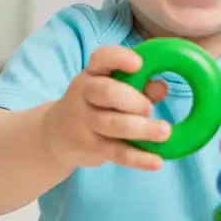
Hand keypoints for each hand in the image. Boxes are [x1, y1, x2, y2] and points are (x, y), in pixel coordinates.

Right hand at [42, 45, 168, 170]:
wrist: (56, 135)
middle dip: (133, 100)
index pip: (101, 59)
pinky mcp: (90, 147)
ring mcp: (85, 122)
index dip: (119, 59)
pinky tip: (156, 161)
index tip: (139, 64)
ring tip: (165, 132)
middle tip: (149, 108)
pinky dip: (138, 158)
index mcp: (92, 73)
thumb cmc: (96, 104)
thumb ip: (139, 86)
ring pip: (113, 125)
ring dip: (142, 129)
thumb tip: (161, 87)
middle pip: (107, 93)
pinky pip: (116, 152)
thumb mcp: (113, 88)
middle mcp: (84, 94)